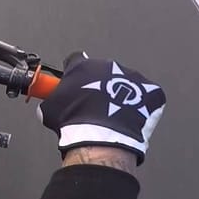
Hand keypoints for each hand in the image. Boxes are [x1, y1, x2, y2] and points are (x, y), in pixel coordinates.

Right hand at [36, 52, 165, 164]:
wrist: (101, 138)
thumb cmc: (74, 121)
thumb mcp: (50, 110)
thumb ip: (51, 101)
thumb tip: (48, 107)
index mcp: (82, 65)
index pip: (75, 60)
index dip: (73, 73)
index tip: (73, 83)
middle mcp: (108, 66)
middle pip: (102, 71)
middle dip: (99, 85)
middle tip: (94, 105)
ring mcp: (131, 78)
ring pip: (125, 83)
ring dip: (120, 95)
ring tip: (114, 116)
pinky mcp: (150, 92)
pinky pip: (147, 96)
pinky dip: (141, 106)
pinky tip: (132, 120)